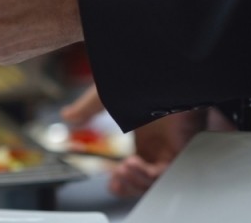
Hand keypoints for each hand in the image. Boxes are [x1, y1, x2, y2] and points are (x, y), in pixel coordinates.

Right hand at [61, 83, 201, 197]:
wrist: (159, 65)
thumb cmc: (137, 76)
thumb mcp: (105, 97)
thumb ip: (86, 109)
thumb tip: (67, 115)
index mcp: (145, 136)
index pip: (137, 169)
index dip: (123, 179)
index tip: (110, 178)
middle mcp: (160, 144)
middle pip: (146, 181)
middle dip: (128, 186)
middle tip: (114, 178)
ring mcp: (172, 145)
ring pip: (156, 181)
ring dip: (136, 182)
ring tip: (122, 168)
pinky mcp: (183, 146)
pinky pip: (168, 174)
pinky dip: (149, 176)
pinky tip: (131, 163)